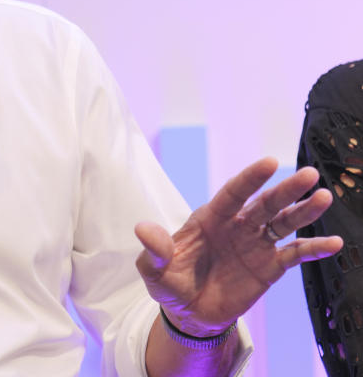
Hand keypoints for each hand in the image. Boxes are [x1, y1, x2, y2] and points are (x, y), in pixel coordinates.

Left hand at [135, 157, 342, 336]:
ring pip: (284, 222)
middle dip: (286, 189)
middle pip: (264, 203)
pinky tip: (334, 243)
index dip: (250, 178)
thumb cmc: (169, 283)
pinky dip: (314, 248)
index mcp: (209, 218)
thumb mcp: (153, 269)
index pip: (233, 193)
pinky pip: (294, 254)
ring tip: (324, 197)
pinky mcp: (269, 267)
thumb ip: (154, 249)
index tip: (270, 162)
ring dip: (304, 211)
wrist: (188, 313)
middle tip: (310, 174)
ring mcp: (255, 244)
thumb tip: (143, 229)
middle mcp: (236, 226)